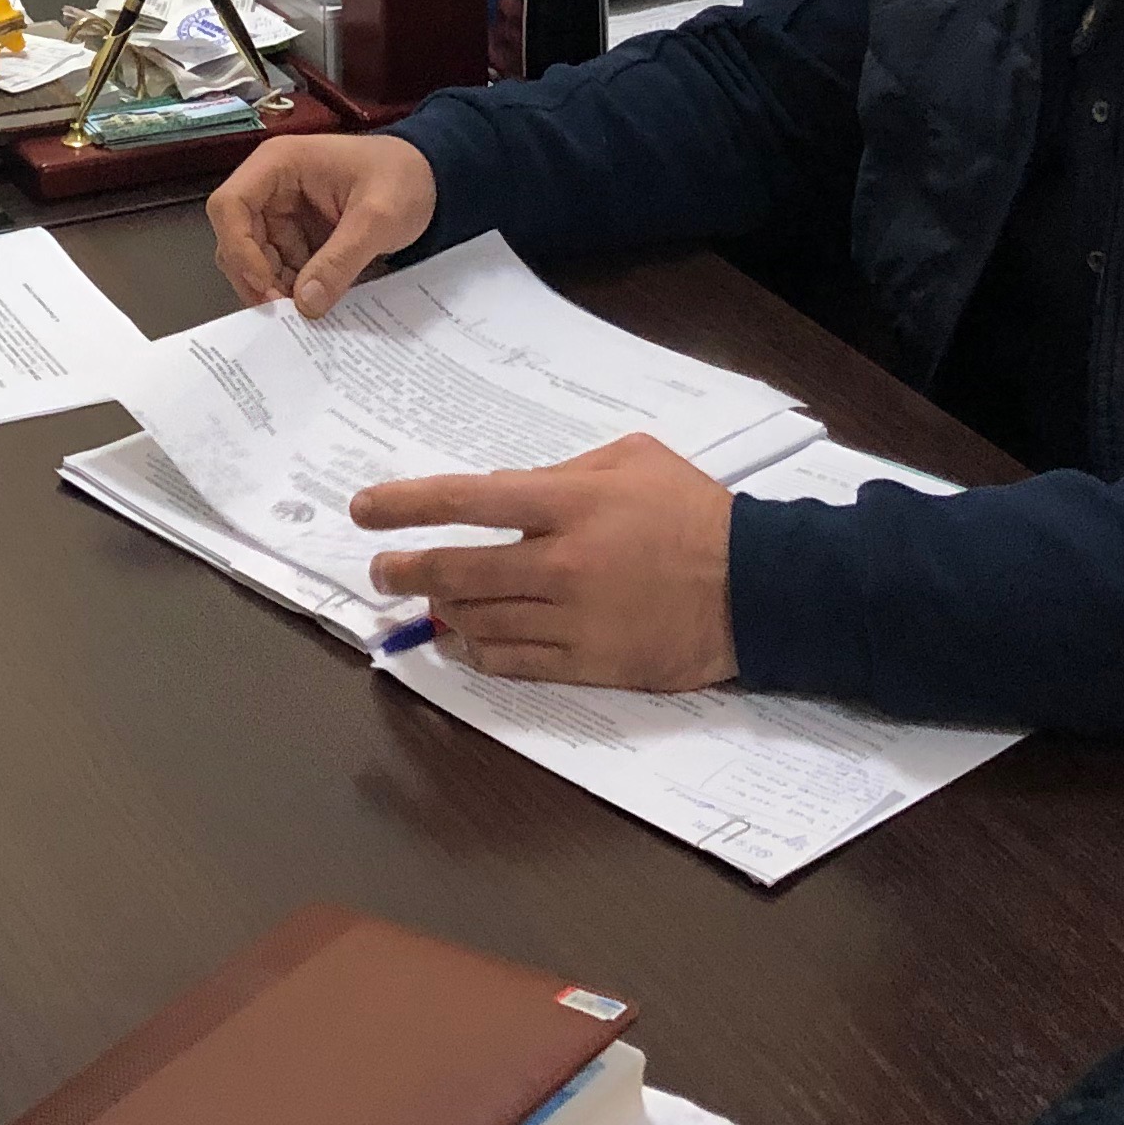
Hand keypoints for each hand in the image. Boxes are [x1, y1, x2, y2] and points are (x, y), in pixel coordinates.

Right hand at [208, 133, 435, 317]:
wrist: (434, 179)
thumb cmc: (405, 180)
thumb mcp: (378, 219)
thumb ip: (341, 260)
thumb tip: (306, 304)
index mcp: (279, 164)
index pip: (230, 205)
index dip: (238, 247)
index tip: (266, 285)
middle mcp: (271, 186)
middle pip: (235, 236)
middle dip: (256, 275)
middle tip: (286, 311)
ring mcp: (283, 211)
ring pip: (254, 257)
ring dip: (274, 286)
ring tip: (306, 308)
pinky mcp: (297, 233)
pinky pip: (280, 265)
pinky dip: (292, 286)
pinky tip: (316, 300)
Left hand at [352, 433, 735, 688]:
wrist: (758, 587)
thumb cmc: (694, 511)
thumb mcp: (631, 459)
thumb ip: (561, 472)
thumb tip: (504, 490)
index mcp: (568, 504)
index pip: (466, 501)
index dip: (406, 505)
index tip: (365, 512)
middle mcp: (561, 564)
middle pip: (458, 572)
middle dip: (406, 571)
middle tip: (380, 573)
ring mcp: (573, 621)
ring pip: (479, 622)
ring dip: (442, 613)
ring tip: (428, 604)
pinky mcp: (589, 665)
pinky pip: (514, 664)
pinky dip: (479, 653)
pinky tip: (466, 642)